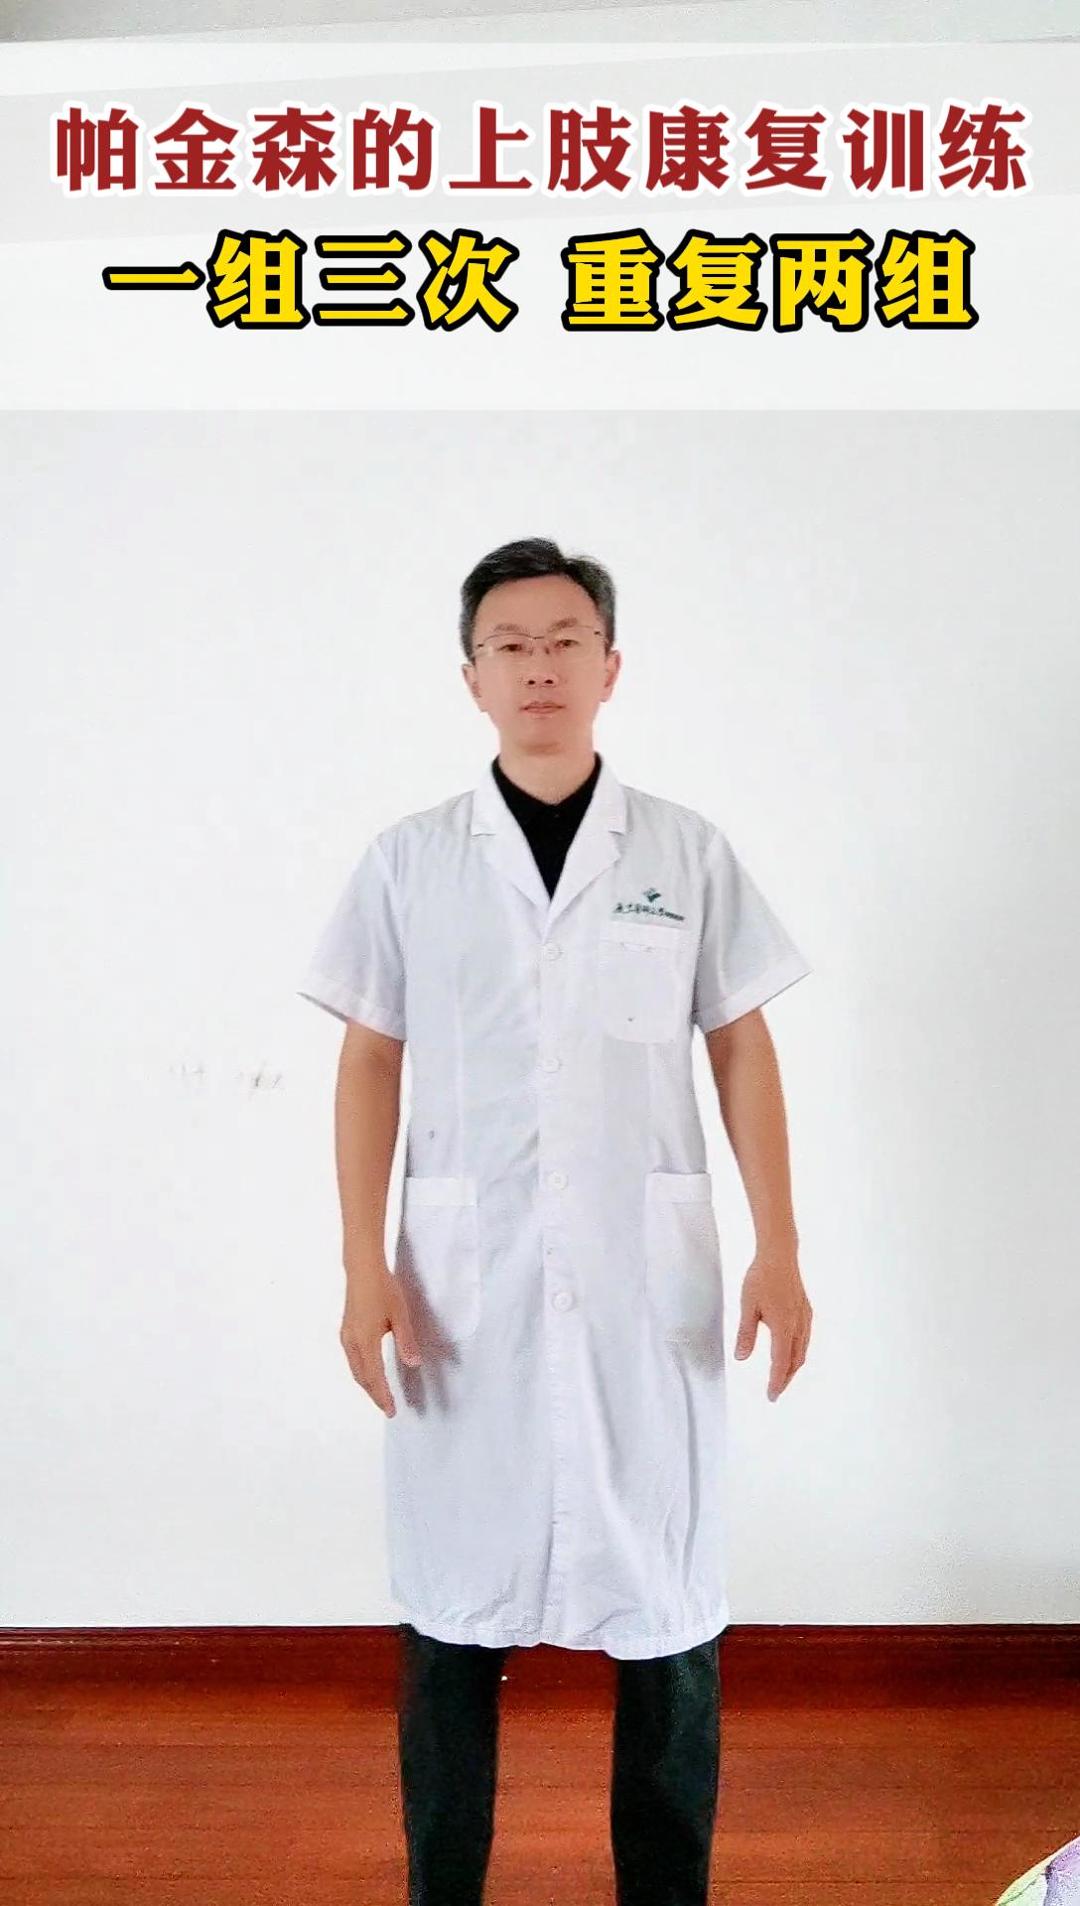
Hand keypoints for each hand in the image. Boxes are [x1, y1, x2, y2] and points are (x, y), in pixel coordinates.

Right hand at [340, 1265, 421, 1418]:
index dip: (383, 1396)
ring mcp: (347, 1336)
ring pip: (355, 1369)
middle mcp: (352, 1342)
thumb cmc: (383, 1289)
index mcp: (366, 1341)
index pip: (375, 1377)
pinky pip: (353, 1359)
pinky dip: (362, 1372)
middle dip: (374, 1394)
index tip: (391, 1411)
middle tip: (387, 1408)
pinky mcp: (346, 1329)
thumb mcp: (400, 1315)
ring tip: (380, 1394)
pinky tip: (370, 1371)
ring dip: (367, 1384)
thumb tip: (413, 1364)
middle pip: (362, 1377)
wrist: (362, 1268)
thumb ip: (406, 1341)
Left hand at [733, 1248, 811, 1401]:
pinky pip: (805, 1339)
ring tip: (782, 1377)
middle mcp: (798, 1325)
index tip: (771, 1396)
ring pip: (802, 1351)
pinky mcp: (806, 1311)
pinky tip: (791, 1353)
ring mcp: (804, 1318)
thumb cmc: (760, 1278)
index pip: (780, 1363)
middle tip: (775, 1391)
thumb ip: (746, 1334)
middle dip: (786, 1379)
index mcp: (783, 1326)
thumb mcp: (747, 1306)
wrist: (780, 1255)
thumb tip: (741, 1358)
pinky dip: (798, 1353)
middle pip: (795, 1361)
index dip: (776, 1382)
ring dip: (793, 1367)